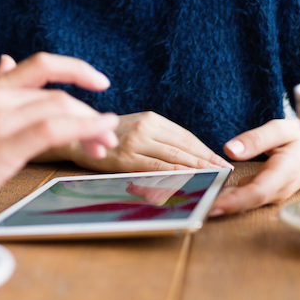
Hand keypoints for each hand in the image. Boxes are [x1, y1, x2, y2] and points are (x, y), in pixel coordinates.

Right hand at [0, 53, 118, 205]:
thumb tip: (5, 60)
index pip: (39, 65)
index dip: (75, 67)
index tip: (99, 81)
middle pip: (58, 96)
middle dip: (88, 113)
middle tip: (104, 135)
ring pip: (60, 109)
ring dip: (90, 125)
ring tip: (102, 143)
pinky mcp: (5, 146)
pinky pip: (53, 129)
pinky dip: (83, 127)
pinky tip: (98, 134)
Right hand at [37, 111, 231, 173]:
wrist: (74, 137)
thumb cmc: (109, 138)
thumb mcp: (135, 129)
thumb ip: (158, 139)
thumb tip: (187, 156)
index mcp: (150, 118)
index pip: (185, 136)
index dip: (205, 149)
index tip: (221, 161)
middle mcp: (144, 127)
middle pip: (184, 146)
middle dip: (207, 160)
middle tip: (225, 172)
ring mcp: (134, 142)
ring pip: (173, 157)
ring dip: (196, 168)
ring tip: (213, 177)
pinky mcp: (124, 158)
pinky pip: (155, 168)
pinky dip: (174, 175)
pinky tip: (187, 180)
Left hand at [209, 118, 299, 216]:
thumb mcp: (281, 129)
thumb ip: (256, 139)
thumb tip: (230, 151)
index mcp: (287, 171)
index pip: (258, 192)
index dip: (236, 201)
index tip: (214, 205)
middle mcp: (283, 188)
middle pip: (251, 201)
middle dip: (225, 206)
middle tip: (198, 206)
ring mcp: (278, 193)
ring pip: (251, 202)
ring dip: (227, 203)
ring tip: (200, 201)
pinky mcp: (272, 192)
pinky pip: (251, 197)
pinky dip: (233, 197)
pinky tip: (214, 193)